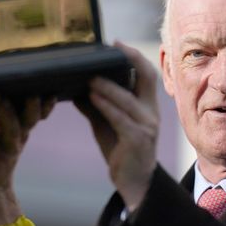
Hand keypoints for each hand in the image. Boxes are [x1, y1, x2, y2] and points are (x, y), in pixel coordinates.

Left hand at [0, 96, 54, 225]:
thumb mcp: (3, 129)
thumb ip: (5, 111)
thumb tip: (1, 84)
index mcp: (23, 129)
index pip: (39, 114)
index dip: (46, 105)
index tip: (51, 91)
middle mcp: (19, 138)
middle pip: (30, 120)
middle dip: (33, 107)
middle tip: (33, 92)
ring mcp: (6, 149)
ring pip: (12, 131)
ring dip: (9, 115)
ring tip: (3, 99)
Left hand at [74, 41, 158, 210]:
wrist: (134, 182)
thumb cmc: (121, 149)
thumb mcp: (106, 123)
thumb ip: (95, 105)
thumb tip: (74, 88)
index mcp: (146, 105)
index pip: (147, 73)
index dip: (134, 56)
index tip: (117, 43)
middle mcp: (151, 112)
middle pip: (147, 78)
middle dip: (130, 60)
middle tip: (109, 51)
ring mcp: (147, 126)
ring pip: (128, 100)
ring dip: (108, 87)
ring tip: (90, 78)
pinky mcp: (138, 140)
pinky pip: (121, 119)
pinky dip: (106, 106)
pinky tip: (92, 98)